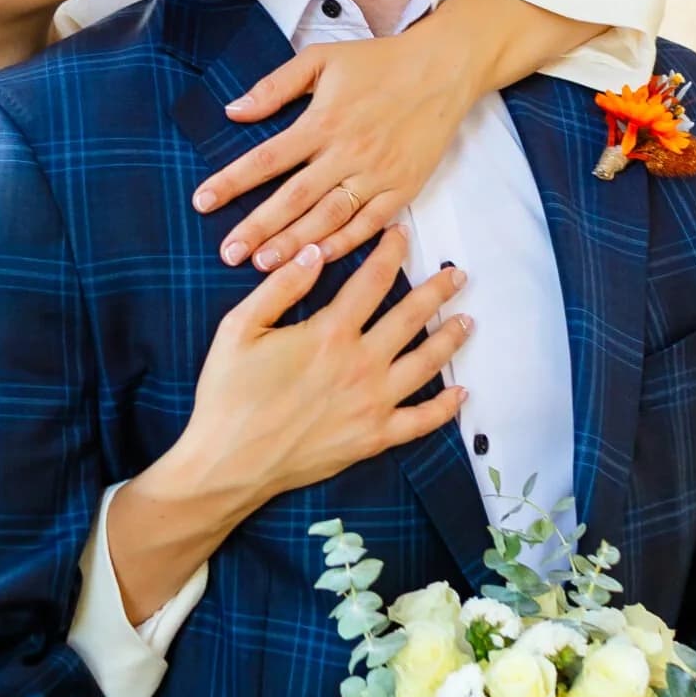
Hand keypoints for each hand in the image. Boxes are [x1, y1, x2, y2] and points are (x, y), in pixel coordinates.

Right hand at [102, 235, 469, 623]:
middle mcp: (361, 365)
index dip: (391, 253)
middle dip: (437, 292)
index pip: (372, 281)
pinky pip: (420, 421)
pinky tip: (461, 393)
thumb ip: (281, 287)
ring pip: (425, 364)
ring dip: (450, 339)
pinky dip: (445, 407)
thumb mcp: (239, 328)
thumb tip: (315, 252)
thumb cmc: (228, 393)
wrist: (229, 463)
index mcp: (329, 333)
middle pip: (410, 318)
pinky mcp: (374, 438)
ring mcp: (373, 404)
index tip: (403, 233)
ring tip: (467, 321)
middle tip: (457, 275)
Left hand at [197, 0, 598, 271]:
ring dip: (295, 244)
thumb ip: (275, 86)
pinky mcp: (402, 189)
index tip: (202, 202)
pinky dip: (344, 245)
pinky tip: (318, 260)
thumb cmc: (378, 62)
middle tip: (228, 253)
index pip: (267, 158)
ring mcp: (377, 174)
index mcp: (323, 121)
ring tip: (262, 266)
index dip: (232, 181)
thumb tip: (233, 111)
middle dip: (258, 228)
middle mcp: (347, 152)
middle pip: (294, 198)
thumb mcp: (321, 59)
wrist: (443, 69)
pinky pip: (368, 225)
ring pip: (329, 218)